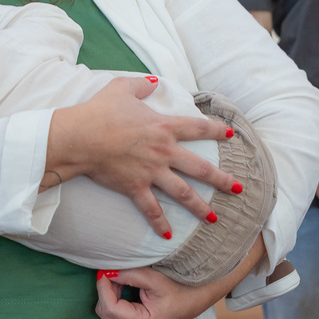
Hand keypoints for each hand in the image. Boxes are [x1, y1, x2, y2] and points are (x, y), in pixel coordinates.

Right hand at [47, 76, 233, 239]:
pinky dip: (160, 223)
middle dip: (222, 179)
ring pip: (184, 193)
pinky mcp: (135, 187)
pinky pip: (151, 209)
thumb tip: (153, 82)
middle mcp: (164, 151)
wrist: (81, 136)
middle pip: (201, 168)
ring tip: (214, 218)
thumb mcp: (122, 88)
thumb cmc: (100, 111)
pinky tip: (168, 236)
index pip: (198, 128)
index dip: (216, 131)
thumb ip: (142, 85)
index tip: (231, 136)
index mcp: (164, 126)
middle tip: (237, 188)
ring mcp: (151, 172)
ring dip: (200, 207)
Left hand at [96, 267, 221, 318]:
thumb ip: (129, 275)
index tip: (105, 270)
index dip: (104, 287)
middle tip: (116, 273)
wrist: (194, 300)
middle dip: (106, 290)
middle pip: (105, 311)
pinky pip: (113, 313)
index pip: (110, 307)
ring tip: (124, 280)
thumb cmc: (180, 290)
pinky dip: (114, 298)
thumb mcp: (154, 279)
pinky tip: (125, 288)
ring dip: (109, 293)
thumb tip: (107, 272)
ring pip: (106, 313)